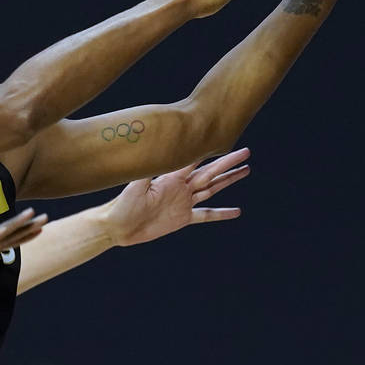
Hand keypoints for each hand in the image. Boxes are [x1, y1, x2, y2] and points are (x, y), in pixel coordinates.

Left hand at [105, 148, 250, 246]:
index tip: (223, 138)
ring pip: (212, 189)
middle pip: (209, 173)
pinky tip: (236, 211)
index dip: (209, 150)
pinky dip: (221, 214)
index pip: (194, 160)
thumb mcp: (135, 186)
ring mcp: (183, 202)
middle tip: (246, 152)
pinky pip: (206, 215)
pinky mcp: (182, 218)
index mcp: (170, 177)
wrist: (118, 226)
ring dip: (228, 180)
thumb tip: (149, 150)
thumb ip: (146, 170)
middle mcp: (180, 187)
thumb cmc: (122, 204)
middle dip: (227, 163)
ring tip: (246, 171)